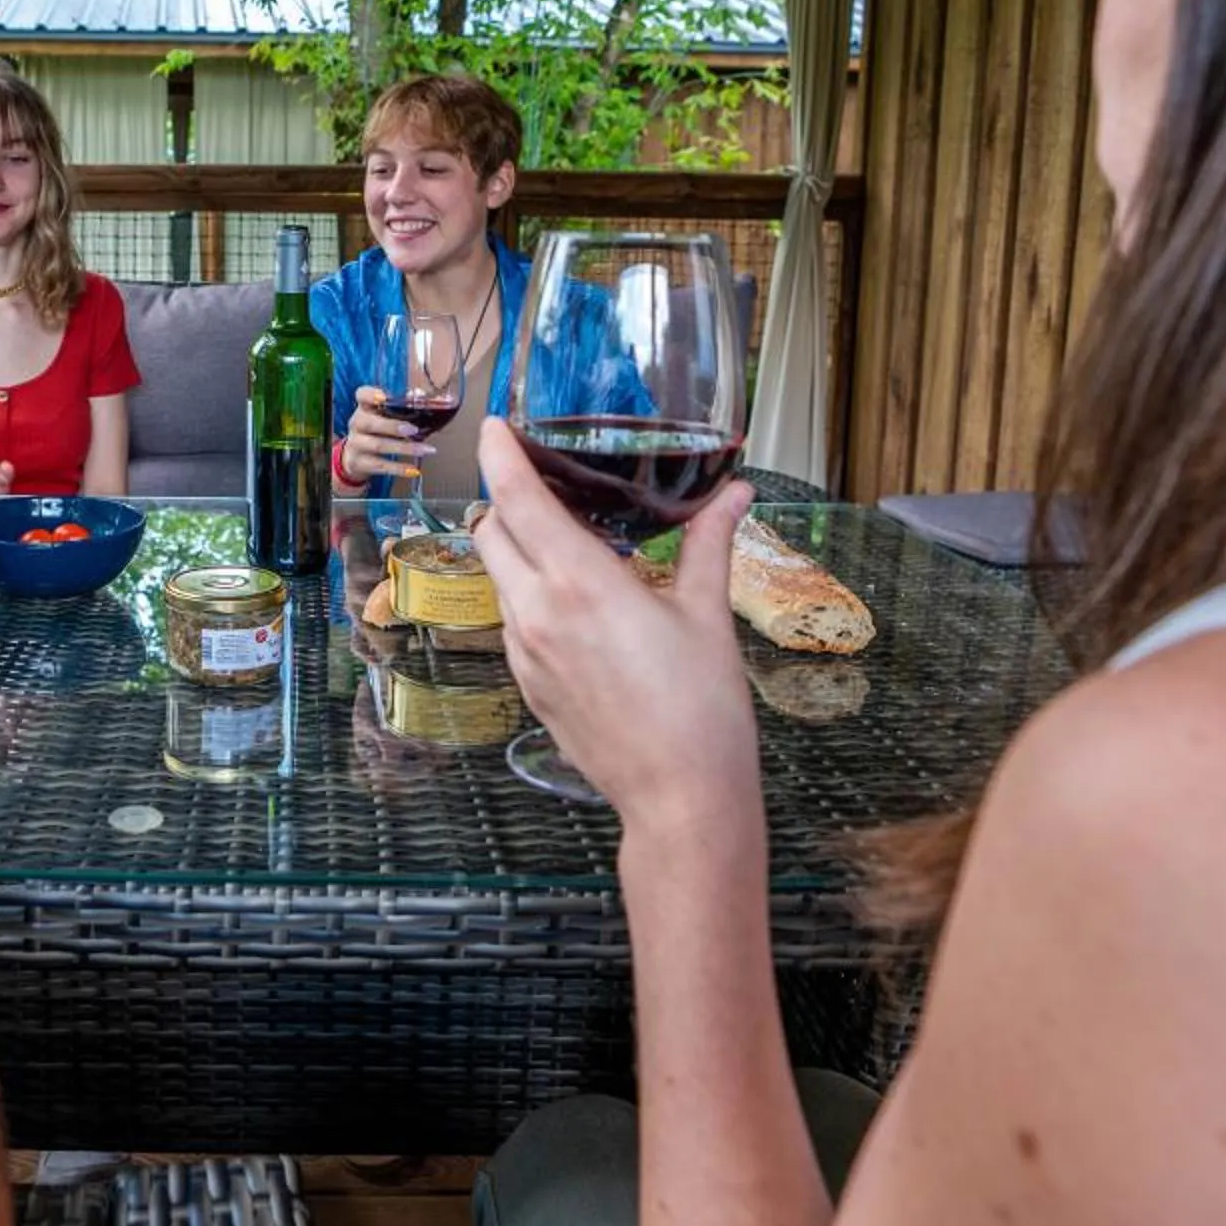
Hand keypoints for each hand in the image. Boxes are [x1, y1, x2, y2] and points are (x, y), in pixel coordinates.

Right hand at [341, 386, 430, 481]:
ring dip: (404, 448)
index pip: (362, 395)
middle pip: (370, 423)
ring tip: (425, 450)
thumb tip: (419, 394)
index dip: (371, 395)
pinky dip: (399, 468)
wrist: (354, 457)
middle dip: (392, 426)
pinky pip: (381, 466)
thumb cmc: (375, 431)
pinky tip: (414, 470)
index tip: (384, 397)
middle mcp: (357, 424)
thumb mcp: (382, 417)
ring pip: (379, 446)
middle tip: (413, 429)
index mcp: (364, 408)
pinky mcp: (360, 463)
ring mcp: (356, 444)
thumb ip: (400, 406)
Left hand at [468, 418, 760, 831]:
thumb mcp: (709, 615)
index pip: (518, 499)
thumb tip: (734, 493)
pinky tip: (578, 601)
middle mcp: (537, 613)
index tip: (494, 426)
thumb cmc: (702, 709)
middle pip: (491, 533)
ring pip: (499, 578)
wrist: (680, 799)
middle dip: (508, 500)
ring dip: (519, 549)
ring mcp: (525, 653)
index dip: (500, 455)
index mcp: (579, 584)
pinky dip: (530, 593)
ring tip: (572, 542)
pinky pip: (513, 620)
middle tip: (546, 484)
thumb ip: (710, 544)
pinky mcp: (528, 685)